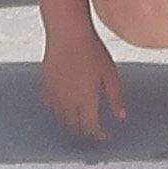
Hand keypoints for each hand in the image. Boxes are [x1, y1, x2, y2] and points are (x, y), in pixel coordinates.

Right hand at [40, 28, 123, 143]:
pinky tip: (64, 110)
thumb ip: (115, 98)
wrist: (68, 33)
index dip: (98, 135)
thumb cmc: (91, 50)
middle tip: (93, 131)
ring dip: (71, 125)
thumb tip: (120, 116)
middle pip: (75, 126)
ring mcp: (55, 94)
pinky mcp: (46, 85)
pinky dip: (57, 113)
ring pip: (61, 119)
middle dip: (85, 132)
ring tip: (80, 123)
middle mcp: (68, 101)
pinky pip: (50, 107)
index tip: (104, 135)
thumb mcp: (110, 74)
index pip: (90, 127)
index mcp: (86, 100)